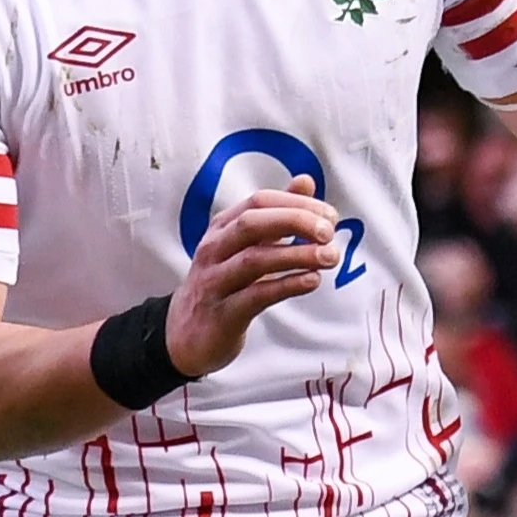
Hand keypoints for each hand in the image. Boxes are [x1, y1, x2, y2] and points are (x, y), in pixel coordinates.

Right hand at [169, 176, 337, 377]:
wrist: (186, 335)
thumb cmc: (225, 283)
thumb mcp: (247, 245)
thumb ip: (277, 214)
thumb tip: (306, 181)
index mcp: (222, 228)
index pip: (260, 201)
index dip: (297, 204)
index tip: (331, 216)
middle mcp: (214, 249)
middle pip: (252, 224)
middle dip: (295, 221)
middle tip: (329, 232)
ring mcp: (215, 281)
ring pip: (254, 260)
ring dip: (297, 255)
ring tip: (330, 257)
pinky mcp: (223, 314)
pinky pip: (255, 296)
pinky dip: (286, 286)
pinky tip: (312, 281)